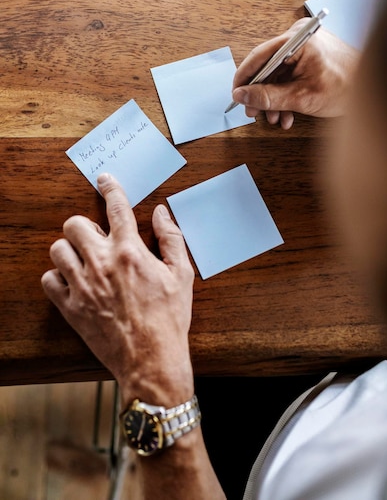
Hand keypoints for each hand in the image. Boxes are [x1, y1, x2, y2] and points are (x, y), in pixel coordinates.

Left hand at [41, 173, 194, 407]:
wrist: (152, 360)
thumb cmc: (170, 318)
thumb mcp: (182, 275)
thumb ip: (172, 239)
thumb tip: (161, 213)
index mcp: (130, 251)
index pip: (116, 207)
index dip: (110, 188)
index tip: (104, 180)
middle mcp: (102, 263)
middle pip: (75, 224)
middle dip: (84, 226)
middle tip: (96, 238)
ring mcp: (83, 286)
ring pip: (58, 249)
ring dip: (69, 250)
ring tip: (83, 260)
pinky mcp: (71, 308)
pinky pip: (49, 281)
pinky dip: (57, 278)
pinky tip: (72, 282)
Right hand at [232, 19, 358, 128]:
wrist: (375, 91)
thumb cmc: (347, 87)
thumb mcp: (301, 96)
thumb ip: (268, 96)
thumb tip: (243, 96)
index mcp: (297, 39)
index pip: (259, 57)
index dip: (244, 79)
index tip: (236, 96)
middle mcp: (300, 38)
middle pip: (267, 67)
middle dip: (261, 94)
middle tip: (254, 112)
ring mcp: (306, 47)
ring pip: (278, 75)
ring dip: (274, 99)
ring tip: (275, 118)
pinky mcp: (311, 58)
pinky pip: (290, 75)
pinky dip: (286, 95)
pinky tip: (287, 113)